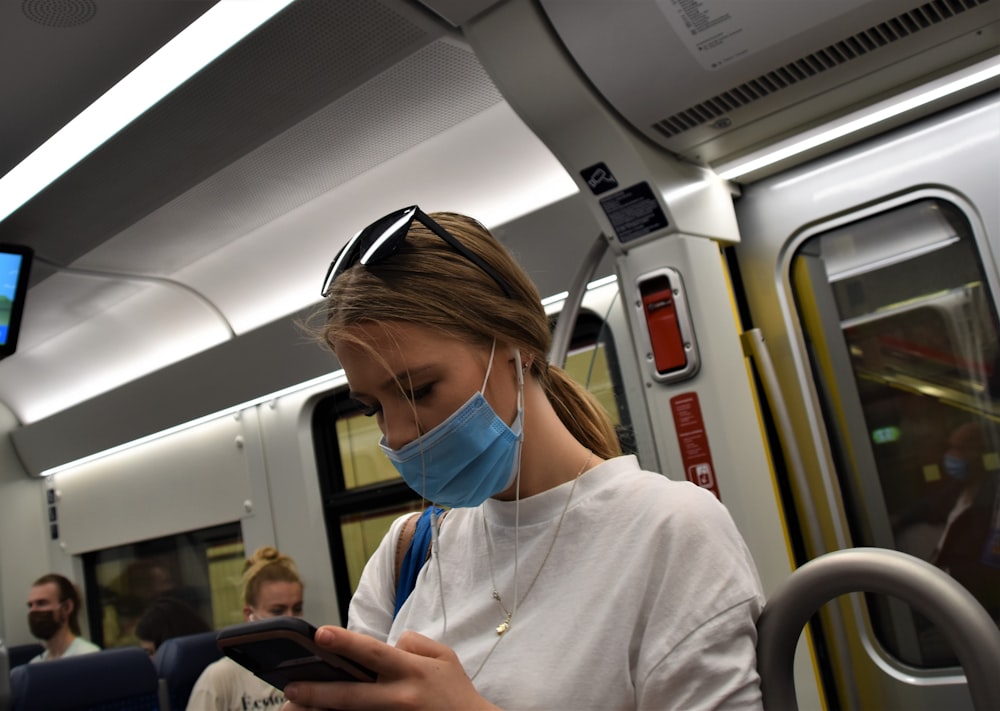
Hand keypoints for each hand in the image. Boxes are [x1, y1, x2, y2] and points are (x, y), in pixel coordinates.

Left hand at [281, 626, 499, 710]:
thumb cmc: (456, 691)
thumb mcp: (444, 657)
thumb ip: (414, 643)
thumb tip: (389, 642)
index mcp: (412, 670)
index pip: (373, 653)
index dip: (345, 642)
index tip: (319, 633)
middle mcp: (401, 697)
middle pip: (352, 695)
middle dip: (318, 691)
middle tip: (291, 686)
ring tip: (297, 708)